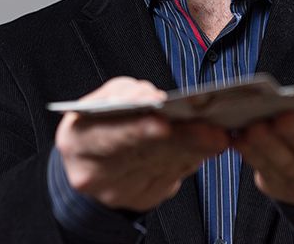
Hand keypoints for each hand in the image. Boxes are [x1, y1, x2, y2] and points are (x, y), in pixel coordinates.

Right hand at [54, 77, 228, 211]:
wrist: (94, 161)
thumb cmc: (102, 121)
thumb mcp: (103, 100)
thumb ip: (126, 94)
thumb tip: (156, 99)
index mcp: (76, 139)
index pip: (106, 136)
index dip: (136, 129)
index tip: (163, 122)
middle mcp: (93, 171)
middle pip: (142, 154)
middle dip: (180, 139)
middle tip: (210, 131)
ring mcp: (117, 190)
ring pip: (162, 167)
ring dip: (194, 150)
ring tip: (217, 137)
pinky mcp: (140, 198)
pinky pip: (172, 178)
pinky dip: (192, 160)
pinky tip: (208, 148)